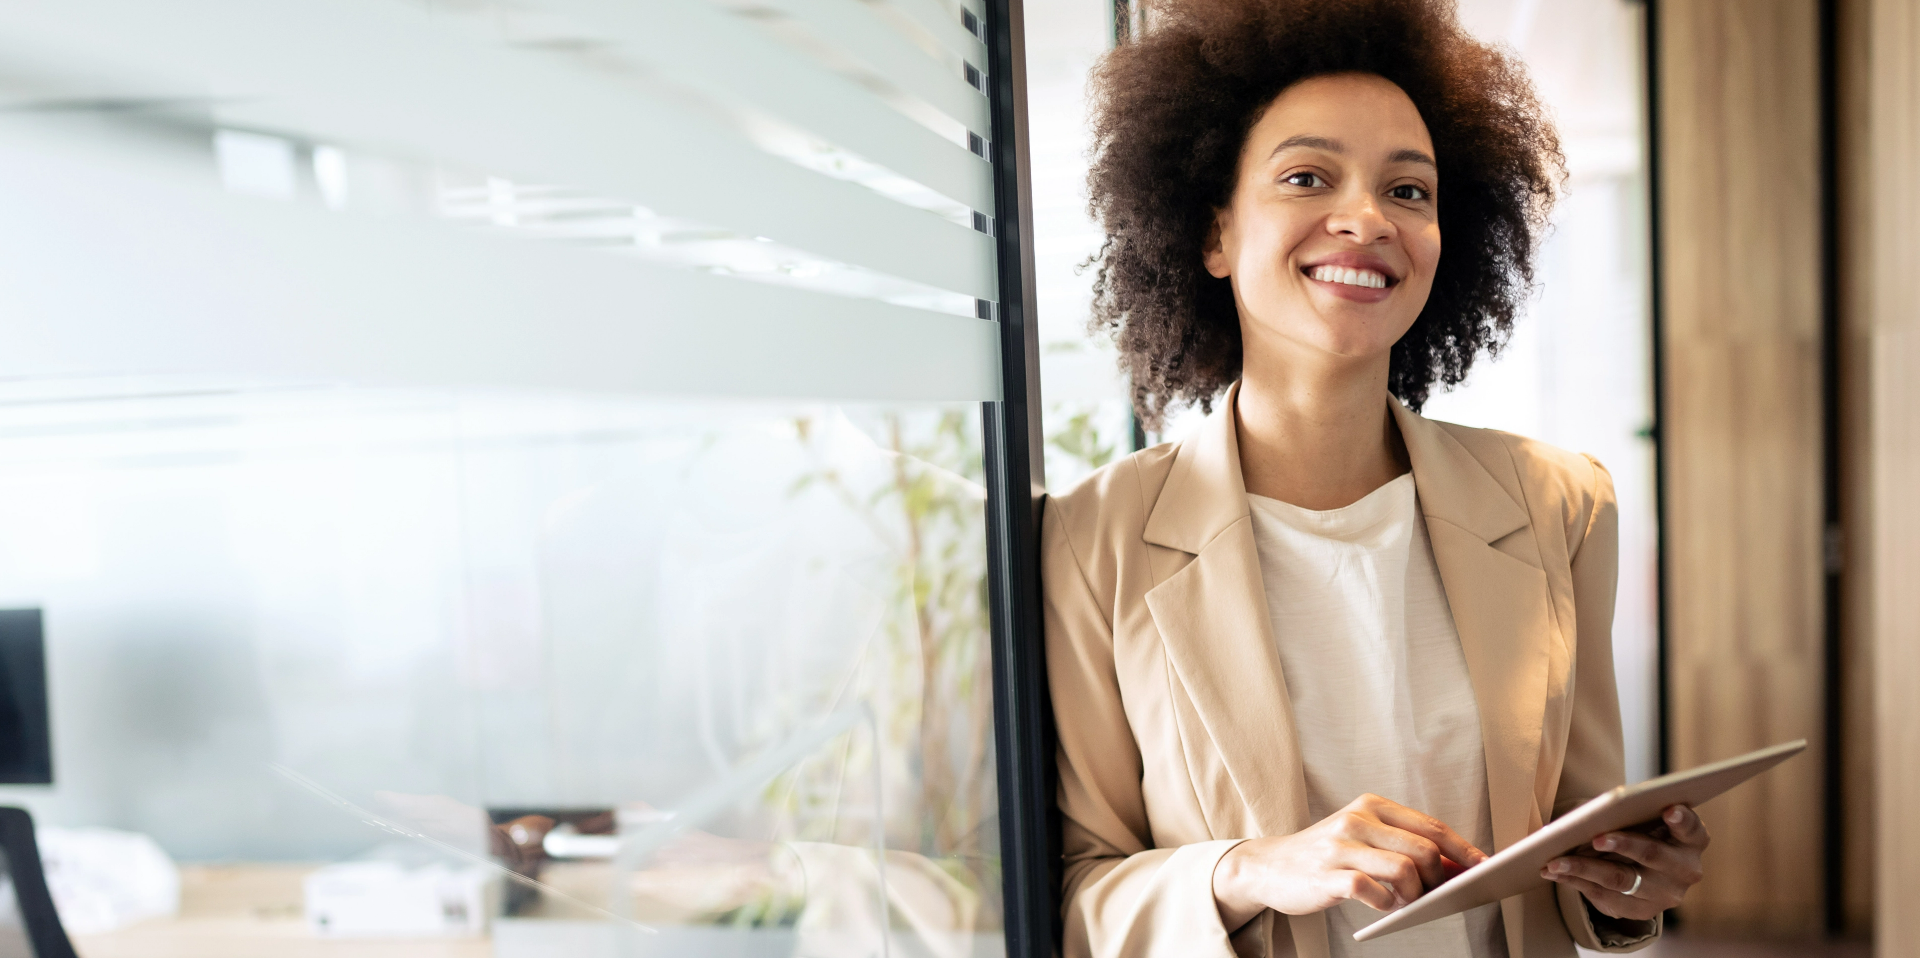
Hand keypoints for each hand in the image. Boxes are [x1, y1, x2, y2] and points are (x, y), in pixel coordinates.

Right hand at [1212, 793, 1489, 929]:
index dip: (1463, 849)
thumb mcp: (1364, 838)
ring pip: (1404, 870)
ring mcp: (1340, 847)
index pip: (1431, 826)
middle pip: (1424, 850)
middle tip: (1434, 893)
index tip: (1484, 866)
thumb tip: (1456, 866)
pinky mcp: (1327, 874)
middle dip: (1439, 878)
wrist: (1269, 865)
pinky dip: (1385, 903)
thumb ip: (1404, 845)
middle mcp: (1357, 819)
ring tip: (1405, 901)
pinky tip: (1381, 905)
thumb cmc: (1326, 854)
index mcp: (1371, 805)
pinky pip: (1372, 891)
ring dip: (1414, 894)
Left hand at [1541, 804, 1708, 921]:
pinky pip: (1605, 898)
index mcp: (1691, 840)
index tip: (1669, 809)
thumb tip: (1585, 813)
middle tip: (1596, 838)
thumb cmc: (1641, 830)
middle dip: (1622, 844)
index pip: (1691, 828)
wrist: (1643, 869)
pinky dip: (1576, 882)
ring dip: (1583, 868)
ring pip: (1621, 879)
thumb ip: (1628, 812)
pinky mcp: (1642, 911)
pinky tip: (1554, 872)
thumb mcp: (1643, 818)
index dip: (1681, 819)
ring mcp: (1665, 894)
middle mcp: (1685, 869)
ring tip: (1556, 861)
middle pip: (1653, 855)